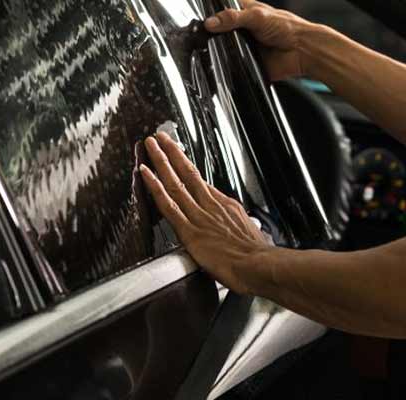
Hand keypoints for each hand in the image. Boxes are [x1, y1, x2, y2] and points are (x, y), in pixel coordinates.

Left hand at [139, 132, 271, 293]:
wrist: (259, 266)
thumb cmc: (258, 257)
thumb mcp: (252, 233)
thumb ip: (240, 227)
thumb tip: (246, 228)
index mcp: (225, 206)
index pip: (201, 183)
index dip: (187, 169)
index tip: (178, 158)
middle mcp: (210, 206)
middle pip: (187, 173)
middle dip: (172, 153)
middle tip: (161, 137)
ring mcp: (198, 216)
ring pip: (175, 183)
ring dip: (161, 161)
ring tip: (151, 145)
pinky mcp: (188, 230)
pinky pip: (167, 204)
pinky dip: (155, 187)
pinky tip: (145, 173)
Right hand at [205, 0, 324, 79]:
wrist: (302, 52)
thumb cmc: (288, 29)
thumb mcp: (257, 16)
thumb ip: (233, 18)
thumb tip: (211, 22)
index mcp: (245, 12)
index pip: (222, 9)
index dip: (211, 14)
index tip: (202, 19)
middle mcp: (242, 29)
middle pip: (218, 31)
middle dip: (212, 34)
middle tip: (205, 36)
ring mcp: (243, 46)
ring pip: (222, 49)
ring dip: (218, 51)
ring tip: (214, 50)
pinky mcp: (245, 62)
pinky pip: (230, 65)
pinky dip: (225, 66)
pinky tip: (223, 64)